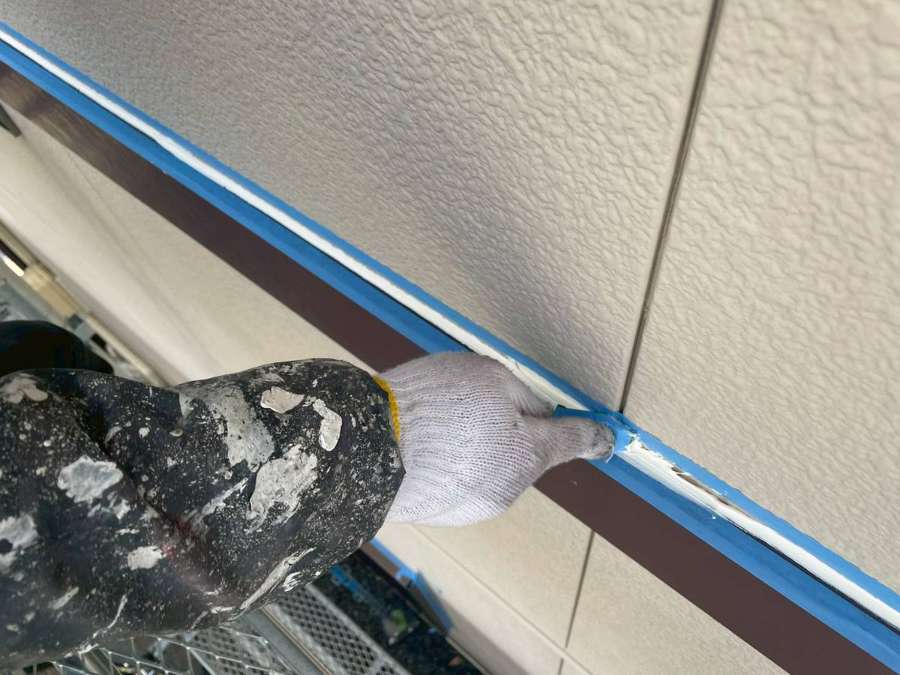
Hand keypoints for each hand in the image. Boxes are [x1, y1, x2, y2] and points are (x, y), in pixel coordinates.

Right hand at [381, 352, 611, 525]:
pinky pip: (460, 483)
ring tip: (437, 427)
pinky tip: (423, 448)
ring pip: (490, 468)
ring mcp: (475, 506)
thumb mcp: (489, 377)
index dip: (594, 436)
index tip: (607, 438)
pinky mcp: (445, 514)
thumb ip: (524, 398)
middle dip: (508, 431)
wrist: (370, 449)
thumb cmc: (433, 407)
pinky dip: (451, 466)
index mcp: (530, 452)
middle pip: (524, 453)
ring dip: (476, 449)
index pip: (575, 441)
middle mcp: (509, 488)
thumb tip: (538, 417)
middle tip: (470, 406)